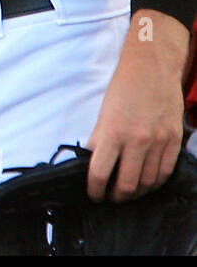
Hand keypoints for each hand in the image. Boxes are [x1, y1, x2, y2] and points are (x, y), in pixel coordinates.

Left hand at [85, 10, 189, 201]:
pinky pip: (165, 171)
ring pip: (148, 182)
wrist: (151, 69)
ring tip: (127, 192)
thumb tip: (92, 161)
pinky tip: (147, 182)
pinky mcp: (174, 141)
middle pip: (127, 184)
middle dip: (116, 195)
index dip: (94, 189)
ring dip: (136, 192)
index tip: (93, 194)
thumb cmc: (123, 88)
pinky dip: (155, 182)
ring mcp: (159, 142)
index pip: (100, 172)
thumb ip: (99, 140)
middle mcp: (137, 140)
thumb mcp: (103, 113)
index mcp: (113, 132)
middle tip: (110, 197)